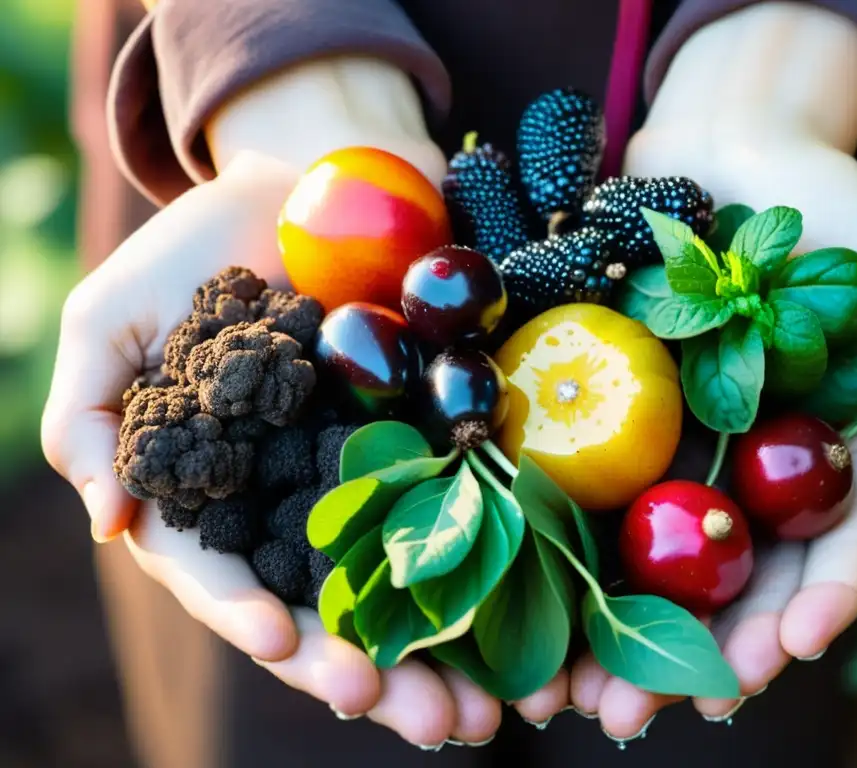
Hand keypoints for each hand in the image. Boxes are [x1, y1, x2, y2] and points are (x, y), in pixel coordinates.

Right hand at [40, 152, 570, 745]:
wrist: (308, 186)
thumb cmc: (197, 251)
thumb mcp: (116, 320)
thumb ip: (91, 416)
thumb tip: (110, 520)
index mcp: (223, 496)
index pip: (228, 579)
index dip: (250, 616)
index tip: (286, 641)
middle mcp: (301, 504)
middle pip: (331, 610)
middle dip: (370, 671)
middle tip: (427, 725)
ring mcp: (375, 476)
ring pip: (408, 585)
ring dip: (446, 655)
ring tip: (486, 716)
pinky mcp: (438, 439)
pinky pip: (471, 509)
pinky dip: (501, 566)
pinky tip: (537, 617)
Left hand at [569, 2, 856, 736]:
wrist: (722, 147)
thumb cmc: (826, 203)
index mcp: (826, 449)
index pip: (830, 546)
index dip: (813, 603)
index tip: (781, 651)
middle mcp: (749, 464)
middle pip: (731, 578)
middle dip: (697, 655)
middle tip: (648, 716)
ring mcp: (677, 443)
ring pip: (650, 557)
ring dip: (616, 632)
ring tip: (580, 698)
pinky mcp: (607, 408)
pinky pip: (584, 485)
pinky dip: (560, 548)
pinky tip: (528, 601)